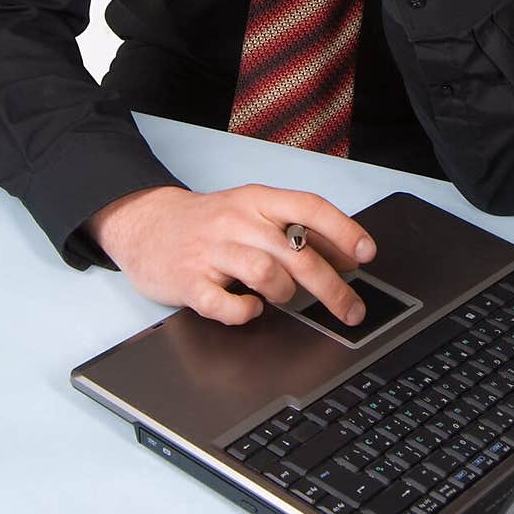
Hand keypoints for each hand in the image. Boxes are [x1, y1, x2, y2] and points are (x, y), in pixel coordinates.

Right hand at [84, 184, 376, 326]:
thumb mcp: (253, 213)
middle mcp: (237, 221)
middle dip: (332, 286)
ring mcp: (211, 251)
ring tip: (286, 299)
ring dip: (286, 293)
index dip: (343, 231)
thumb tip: (347, 256)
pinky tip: (250, 309)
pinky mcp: (188, 281)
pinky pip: (222, 303)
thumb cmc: (209, 223)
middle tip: (351, 310)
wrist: (146, 224)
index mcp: (257, 201)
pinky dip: (243, 312)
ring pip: (264, 272)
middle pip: (296, 252)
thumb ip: (295, 230)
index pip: (309, 208)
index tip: (366, 254)